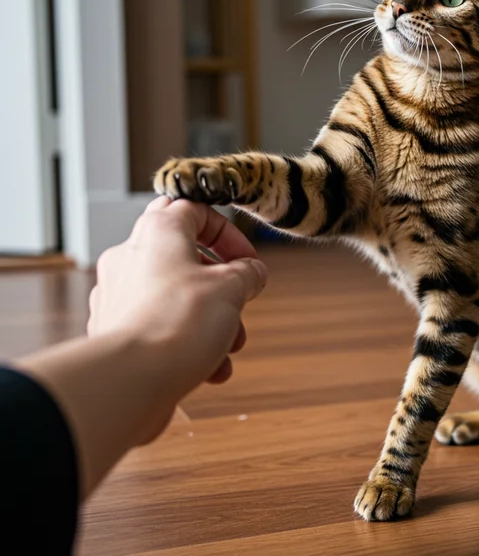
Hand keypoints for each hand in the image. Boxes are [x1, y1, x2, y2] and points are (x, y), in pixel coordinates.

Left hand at [87, 197, 266, 440]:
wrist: (131, 381)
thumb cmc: (178, 323)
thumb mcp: (232, 288)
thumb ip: (248, 273)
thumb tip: (251, 273)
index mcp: (158, 231)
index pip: (195, 210)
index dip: (229, 234)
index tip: (248, 262)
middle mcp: (130, 257)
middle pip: (187, 259)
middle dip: (222, 286)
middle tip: (239, 303)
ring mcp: (118, 294)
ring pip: (176, 297)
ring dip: (212, 320)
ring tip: (230, 347)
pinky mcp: (113, 330)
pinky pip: (160, 327)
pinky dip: (187, 343)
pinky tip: (211, 368)